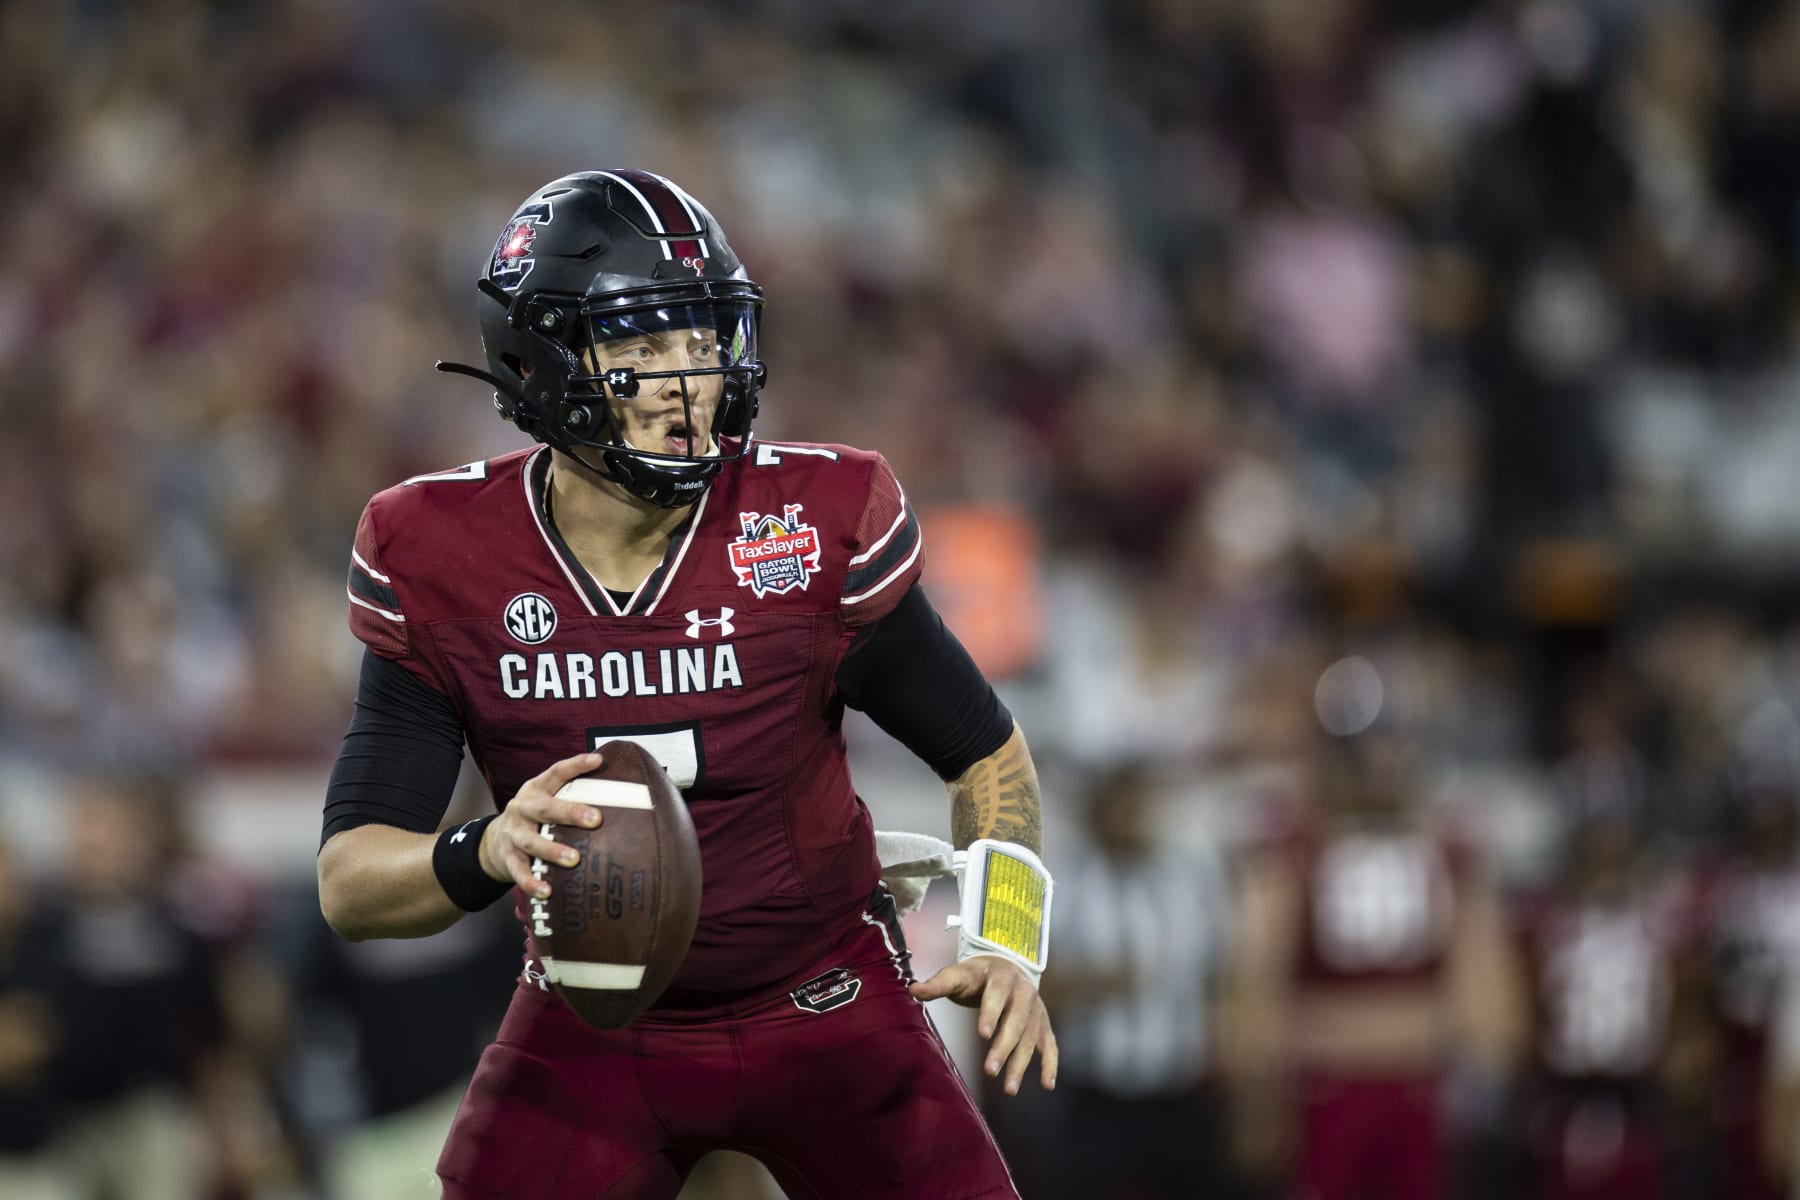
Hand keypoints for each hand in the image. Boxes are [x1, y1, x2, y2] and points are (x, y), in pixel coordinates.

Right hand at [479, 751, 604, 897]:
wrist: (494, 840)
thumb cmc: (535, 817)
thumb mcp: (547, 799)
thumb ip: (573, 794)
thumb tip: (619, 789)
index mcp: (536, 790)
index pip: (555, 773)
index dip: (575, 765)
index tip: (597, 761)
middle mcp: (522, 808)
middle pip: (545, 809)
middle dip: (570, 813)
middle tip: (595, 819)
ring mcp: (513, 833)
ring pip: (531, 841)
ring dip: (552, 851)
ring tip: (573, 860)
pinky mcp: (507, 857)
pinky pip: (518, 871)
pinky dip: (531, 882)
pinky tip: (546, 891)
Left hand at [910, 955, 1056, 1095]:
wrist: (1008, 965)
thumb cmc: (977, 975)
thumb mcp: (959, 974)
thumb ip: (938, 984)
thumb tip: (912, 989)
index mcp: (1002, 977)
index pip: (997, 996)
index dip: (990, 1013)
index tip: (982, 1034)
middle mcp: (1024, 993)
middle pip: (1015, 1022)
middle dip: (1003, 1047)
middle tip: (989, 1070)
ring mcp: (1036, 1010)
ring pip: (1030, 1039)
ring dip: (1021, 1064)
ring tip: (1009, 1089)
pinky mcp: (1043, 1025)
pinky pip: (1050, 1045)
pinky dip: (1050, 1064)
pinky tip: (1046, 1085)